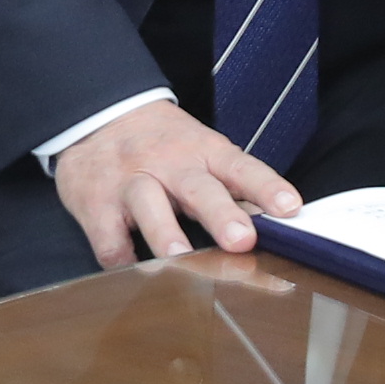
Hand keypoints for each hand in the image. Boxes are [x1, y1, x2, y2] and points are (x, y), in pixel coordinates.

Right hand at [49, 99, 302, 266]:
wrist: (98, 115)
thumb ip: (234, 186)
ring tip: (178, 255)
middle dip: (220, 214)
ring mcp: (130, 181)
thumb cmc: (162, 145)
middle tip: (241, 239)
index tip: (289, 207)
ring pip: (147, 204)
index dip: (265, 187)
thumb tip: (279, 228)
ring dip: (164, 232)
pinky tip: (131, 268)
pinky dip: (120, 256)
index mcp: (203, 153)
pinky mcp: (96, 202)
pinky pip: (108, 235)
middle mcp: (169, 165)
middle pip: (197, 188)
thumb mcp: (200, 152)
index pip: (240, 167)